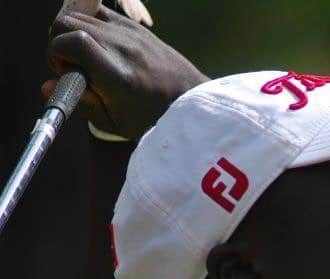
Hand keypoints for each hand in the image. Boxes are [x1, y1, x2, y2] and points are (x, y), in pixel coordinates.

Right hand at [45, 5, 207, 138]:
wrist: (190, 101)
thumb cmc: (152, 119)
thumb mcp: (114, 122)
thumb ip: (81, 102)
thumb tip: (46, 86)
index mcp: (117, 76)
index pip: (72, 41)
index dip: (56, 53)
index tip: (64, 71)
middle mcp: (123, 49)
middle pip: (69, 21)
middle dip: (59, 41)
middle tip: (72, 65)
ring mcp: (131, 34)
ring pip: (82, 15)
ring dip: (74, 33)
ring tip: (88, 59)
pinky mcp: (136, 27)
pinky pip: (100, 13)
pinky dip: (92, 27)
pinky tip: (101, 49)